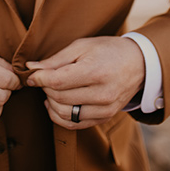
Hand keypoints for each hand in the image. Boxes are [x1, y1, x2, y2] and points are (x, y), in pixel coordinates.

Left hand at [26, 37, 144, 129]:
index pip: (57, 81)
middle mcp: (102, 94)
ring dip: (51, 102)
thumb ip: (56, 59)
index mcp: (95, 72)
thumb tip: (31, 68)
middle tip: (43, 78)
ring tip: (50, 90)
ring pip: (64, 114)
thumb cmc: (107, 50)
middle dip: (45, 88)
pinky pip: (75, 124)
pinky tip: (56, 103)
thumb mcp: (82, 46)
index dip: (38, 79)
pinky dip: (60, 116)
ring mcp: (105, 110)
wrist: (138, 64)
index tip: (31, 74)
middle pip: (59, 98)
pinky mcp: (105, 118)